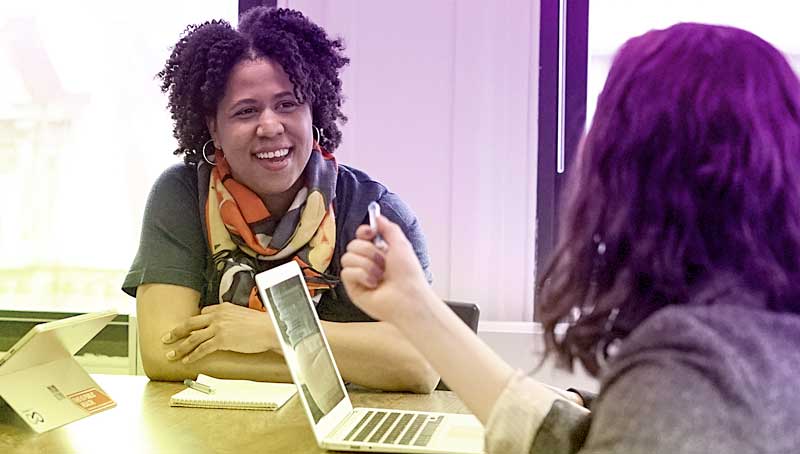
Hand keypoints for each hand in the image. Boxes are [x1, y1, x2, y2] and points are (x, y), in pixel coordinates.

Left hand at [161, 302, 279, 363]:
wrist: (269, 329)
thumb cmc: (261, 324)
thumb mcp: (243, 315)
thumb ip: (231, 318)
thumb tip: (226, 327)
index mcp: (223, 307)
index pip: (202, 313)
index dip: (194, 323)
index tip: (188, 328)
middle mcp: (218, 316)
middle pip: (191, 323)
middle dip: (176, 331)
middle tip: (167, 337)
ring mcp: (218, 328)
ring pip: (193, 338)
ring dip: (180, 347)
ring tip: (172, 354)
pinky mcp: (221, 340)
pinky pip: (202, 349)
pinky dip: (193, 355)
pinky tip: (187, 360)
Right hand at [340, 215, 434, 325]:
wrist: (408, 297)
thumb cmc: (408, 275)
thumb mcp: (401, 244)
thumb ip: (388, 228)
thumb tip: (377, 216)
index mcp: (379, 252)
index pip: (361, 236)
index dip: (363, 232)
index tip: (370, 233)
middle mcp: (368, 263)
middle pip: (352, 245)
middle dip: (368, 251)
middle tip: (382, 262)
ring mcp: (360, 276)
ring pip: (347, 258)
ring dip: (366, 264)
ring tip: (379, 275)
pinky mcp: (353, 288)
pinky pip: (346, 272)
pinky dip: (361, 275)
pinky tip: (373, 283)